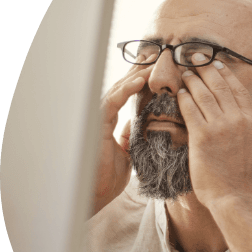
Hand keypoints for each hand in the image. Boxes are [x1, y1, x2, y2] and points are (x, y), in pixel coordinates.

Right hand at [92, 54, 154, 215]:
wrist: (95, 195)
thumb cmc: (108, 177)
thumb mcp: (126, 153)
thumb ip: (129, 136)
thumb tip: (137, 123)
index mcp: (111, 122)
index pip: (126, 95)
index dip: (140, 81)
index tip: (157, 69)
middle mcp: (104, 117)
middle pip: (122, 87)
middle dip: (138, 70)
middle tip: (156, 56)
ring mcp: (99, 119)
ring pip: (117, 89)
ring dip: (135, 75)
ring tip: (151, 62)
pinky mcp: (96, 125)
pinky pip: (112, 102)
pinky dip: (126, 90)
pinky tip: (140, 80)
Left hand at [177, 55, 251, 209]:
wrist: (235, 197)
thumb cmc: (243, 177)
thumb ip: (250, 129)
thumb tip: (247, 119)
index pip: (238, 90)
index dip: (225, 74)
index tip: (216, 64)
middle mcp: (239, 120)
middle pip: (220, 86)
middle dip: (206, 69)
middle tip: (196, 58)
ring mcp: (221, 127)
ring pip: (204, 95)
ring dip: (193, 80)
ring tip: (185, 72)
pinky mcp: (203, 136)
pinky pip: (191, 110)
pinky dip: (184, 99)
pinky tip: (179, 93)